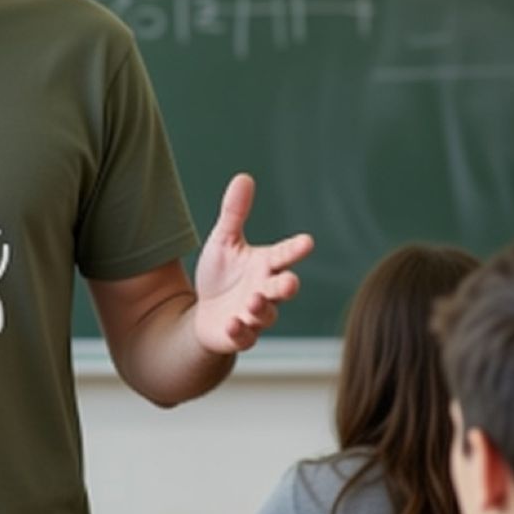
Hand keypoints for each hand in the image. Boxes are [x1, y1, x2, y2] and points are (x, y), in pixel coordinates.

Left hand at [192, 173, 313, 353]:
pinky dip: (240, 331)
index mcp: (265, 264)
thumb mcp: (224, 241)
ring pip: (265, 314)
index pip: (284, 255)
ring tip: (253, 301)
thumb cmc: (221, 276)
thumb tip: (244, 176)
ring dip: (261, 308)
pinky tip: (232, 324)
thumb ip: (235, 213)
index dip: (295, 249)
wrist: (206, 314)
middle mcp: (265, 290)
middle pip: (282, 288)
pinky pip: (244, 336)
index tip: (307, 242)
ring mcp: (255, 315)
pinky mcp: (240, 335)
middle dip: (287, 286)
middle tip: (289, 283)